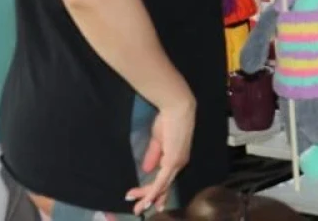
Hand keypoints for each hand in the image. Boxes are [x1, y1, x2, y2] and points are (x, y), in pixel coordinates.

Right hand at [128, 98, 195, 214]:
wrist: (177, 108)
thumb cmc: (168, 119)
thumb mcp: (159, 140)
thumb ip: (154, 155)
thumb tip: (147, 170)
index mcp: (177, 158)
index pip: (166, 180)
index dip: (158, 192)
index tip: (149, 202)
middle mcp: (179, 164)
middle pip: (164, 186)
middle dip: (150, 198)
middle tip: (138, 209)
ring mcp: (177, 164)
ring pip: (161, 186)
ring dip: (148, 197)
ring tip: (137, 208)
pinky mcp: (172, 161)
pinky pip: (161, 181)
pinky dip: (153, 192)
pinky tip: (146, 201)